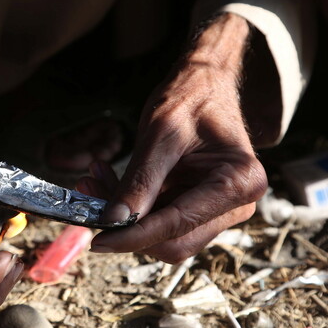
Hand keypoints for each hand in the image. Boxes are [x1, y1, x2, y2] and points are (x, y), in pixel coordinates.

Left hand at [81, 14, 267, 262]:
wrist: (203, 85)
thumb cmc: (189, 99)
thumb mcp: (160, 134)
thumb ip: (140, 181)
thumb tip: (113, 222)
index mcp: (239, 182)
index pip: (178, 225)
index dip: (134, 236)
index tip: (98, 240)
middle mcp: (237, 205)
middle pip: (174, 242)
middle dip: (127, 228)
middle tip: (88, 199)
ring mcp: (220, 212)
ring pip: (163, 237)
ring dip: (125, 218)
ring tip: (94, 180)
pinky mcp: (199, 211)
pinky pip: (160, 223)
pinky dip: (131, 209)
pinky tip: (107, 181)